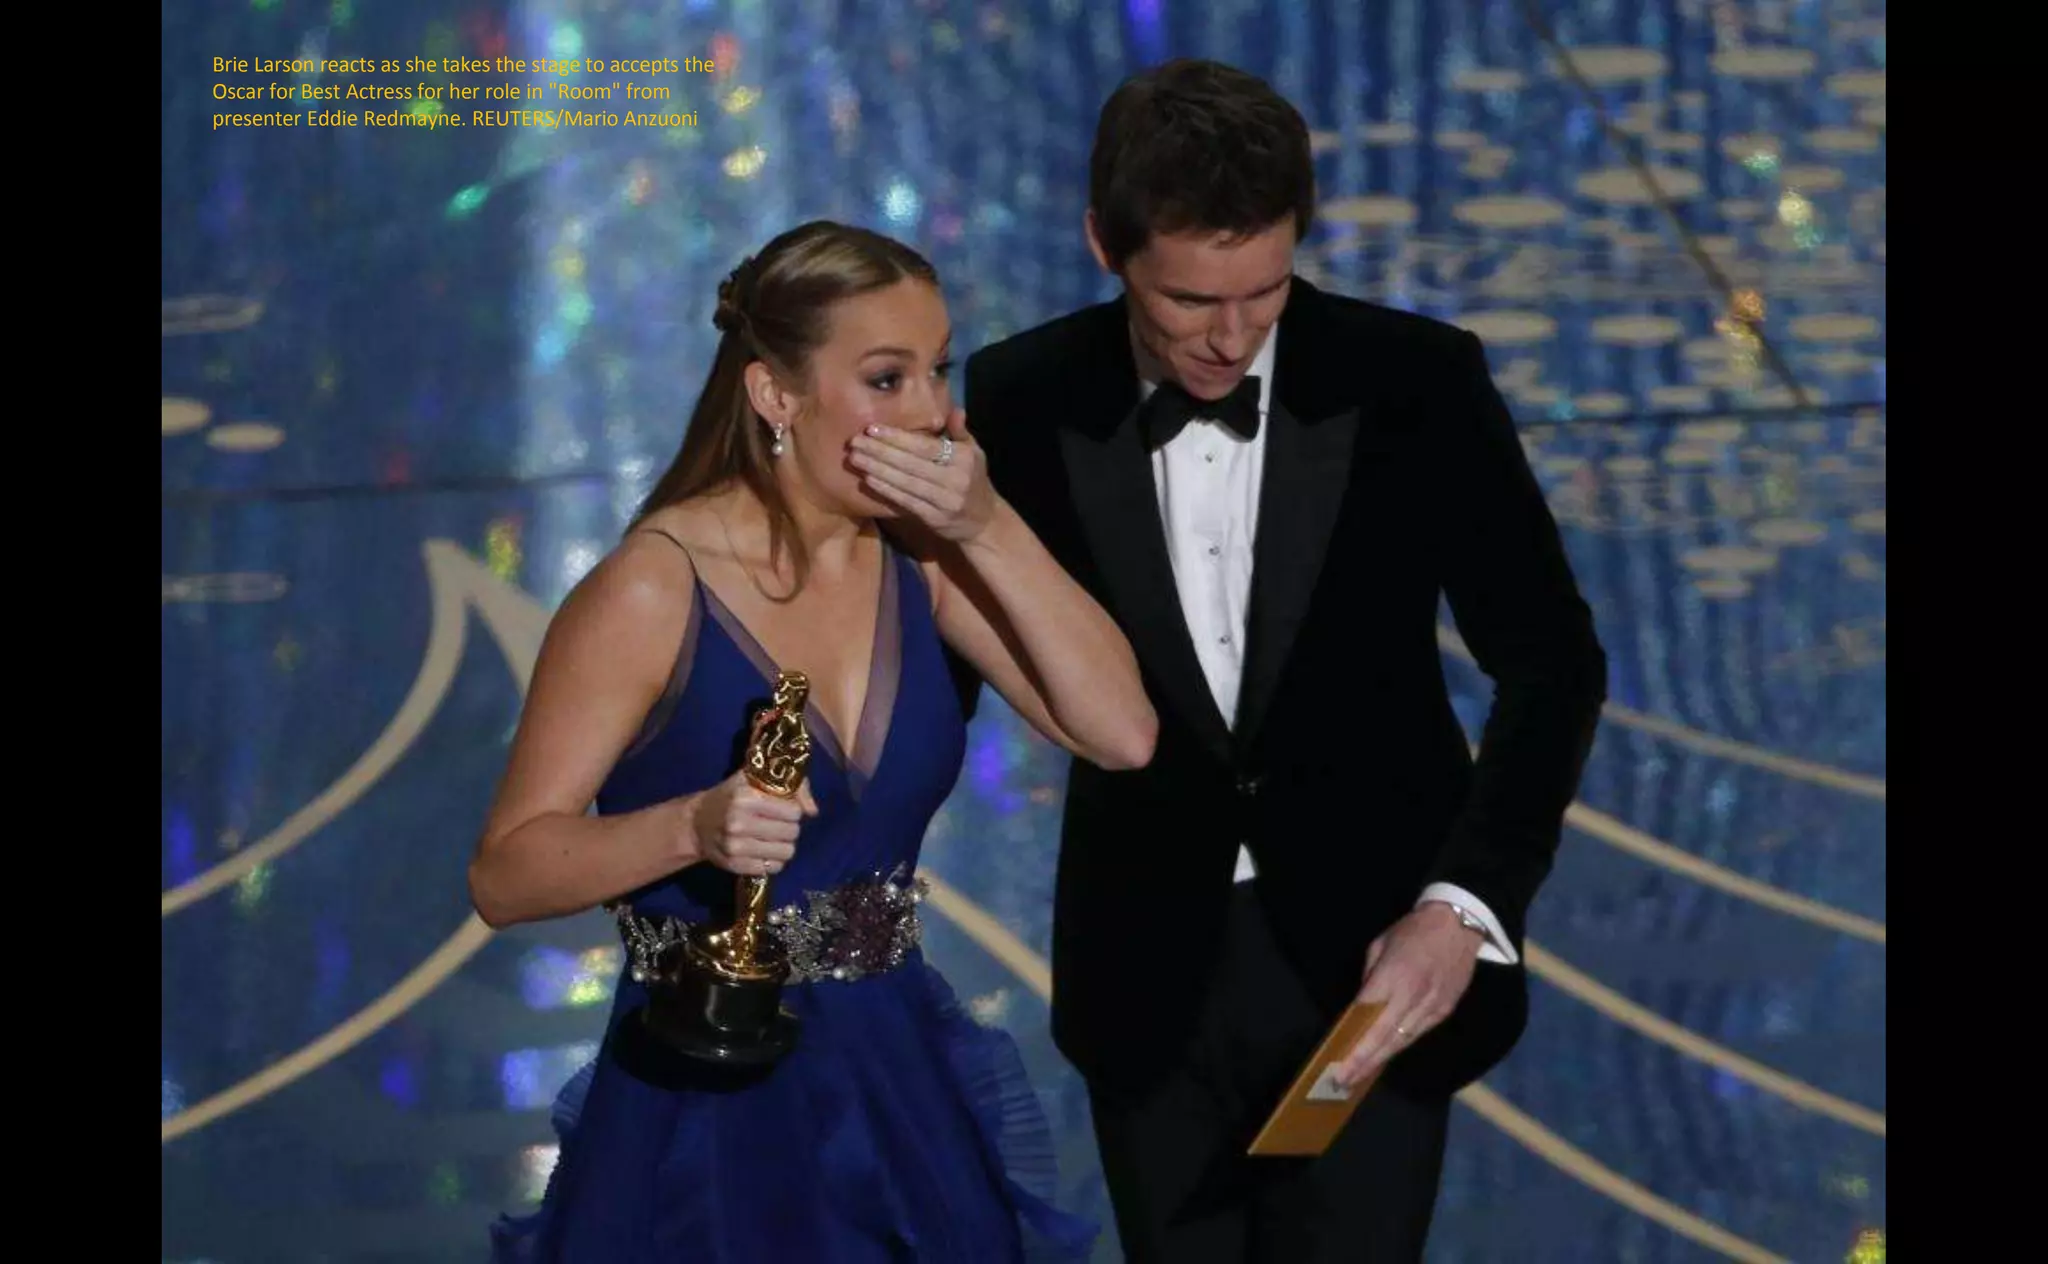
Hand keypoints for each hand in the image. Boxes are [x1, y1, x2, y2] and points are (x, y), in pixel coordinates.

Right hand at [688, 770, 817, 877]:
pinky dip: (773, 861)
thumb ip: (791, 786)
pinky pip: (772, 869)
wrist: (697, 823)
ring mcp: (735, 847)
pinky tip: (764, 852)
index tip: (783, 809)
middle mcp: (738, 823)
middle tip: (779, 825)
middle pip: (791, 833)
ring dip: (784, 846)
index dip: (793, 810)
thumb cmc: (731, 796)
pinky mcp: (734, 865)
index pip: (793, 812)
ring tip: (773, 839)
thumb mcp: (755, 779)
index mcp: (745, 798)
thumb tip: (812, 811)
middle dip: (790, 829)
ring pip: (785, 853)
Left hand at [847, 408, 994, 542]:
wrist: (984, 522)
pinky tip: (869, 480)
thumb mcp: (974, 453)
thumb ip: (961, 432)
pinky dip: (886, 490)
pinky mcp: (934, 518)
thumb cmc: (974, 481)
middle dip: (879, 451)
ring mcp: (944, 500)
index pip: (924, 446)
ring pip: (905, 482)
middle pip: (910, 463)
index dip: (896, 438)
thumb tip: (956, 410)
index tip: (872, 429)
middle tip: (854, 442)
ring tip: (855, 458)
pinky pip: (906, 502)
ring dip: (877, 469)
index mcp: (963, 458)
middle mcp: (955, 479)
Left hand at [1331, 903, 1484, 1089]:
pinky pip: (1417, 1034)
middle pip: (1385, 1038)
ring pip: (1402, 1041)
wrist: (1458, 924)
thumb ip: (1370, 979)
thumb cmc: (1412, 930)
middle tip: (1341, 1083)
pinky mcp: (1445, 1011)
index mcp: (1394, 976)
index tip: (1337, 1064)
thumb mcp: (1379, 945)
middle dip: (1363, 1062)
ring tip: (1358, 1077)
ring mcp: (1432, 1007)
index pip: (1368, 1019)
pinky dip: (1399, 1048)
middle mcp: (1414, 997)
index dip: (1353, 1045)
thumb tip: (1360, 1007)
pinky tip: (1384, 1057)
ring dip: (1379, 1061)